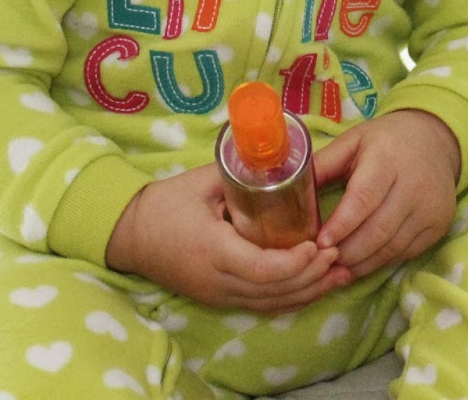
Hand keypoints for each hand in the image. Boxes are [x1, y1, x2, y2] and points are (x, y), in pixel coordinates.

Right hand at [106, 162, 349, 313]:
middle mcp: (218, 281)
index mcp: (214, 251)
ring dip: (308, 293)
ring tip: (339, 276)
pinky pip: (261, 306)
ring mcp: (218, 295)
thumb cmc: (164, 204)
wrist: (128, 234)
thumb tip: (280, 161)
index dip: (296, 263)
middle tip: (340, 257)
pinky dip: (290, 299)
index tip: (319, 245)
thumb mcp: (203, 182)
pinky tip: (312, 288)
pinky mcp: (218, 299)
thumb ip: (242, 174)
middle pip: (274, 292)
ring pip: (271, 304)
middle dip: (312, 278)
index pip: (264, 268)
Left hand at [311, 109, 459, 278]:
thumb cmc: (384, 141)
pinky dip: (380, 262)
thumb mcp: (352, 141)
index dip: (341, 224)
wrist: (435, 140)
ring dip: (361, 262)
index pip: (363, 199)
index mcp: (387, 160)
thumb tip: (287, 186)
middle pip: (377, 230)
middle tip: (320, 262)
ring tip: (335, 267)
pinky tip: (360, 263)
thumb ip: (323, 164)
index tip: (319, 243)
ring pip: (392, 247)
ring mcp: (430, 209)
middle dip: (346, 251)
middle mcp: (413, 186)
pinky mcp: (438, 225)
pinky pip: (406, 252)